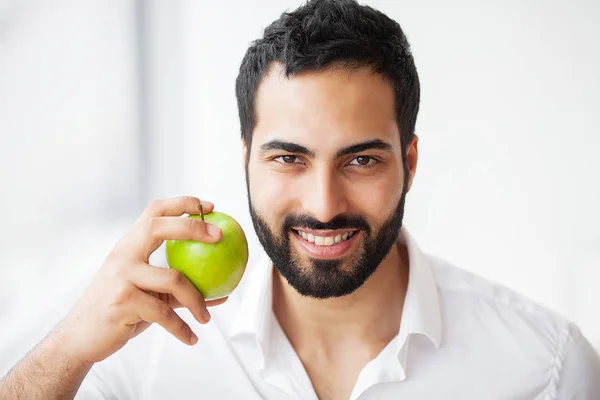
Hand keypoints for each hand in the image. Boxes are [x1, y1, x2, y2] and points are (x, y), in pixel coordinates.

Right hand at [51, 196, 224, 365]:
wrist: (80, 338)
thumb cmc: (121, 312)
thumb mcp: (149, 294)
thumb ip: (179, 289)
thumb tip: (221, 292)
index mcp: (129, 246)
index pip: (154, 212)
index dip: (182, 203)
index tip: (209, 206)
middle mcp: (122, 254)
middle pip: (158, 227)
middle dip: (192, 227)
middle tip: (220, 237)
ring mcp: (121, 275)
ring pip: (173, 278)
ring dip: (197, 301)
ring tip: (206, 318)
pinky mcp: (123, 300)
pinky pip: (164, 313)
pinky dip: (181, 328)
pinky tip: (192, 338)